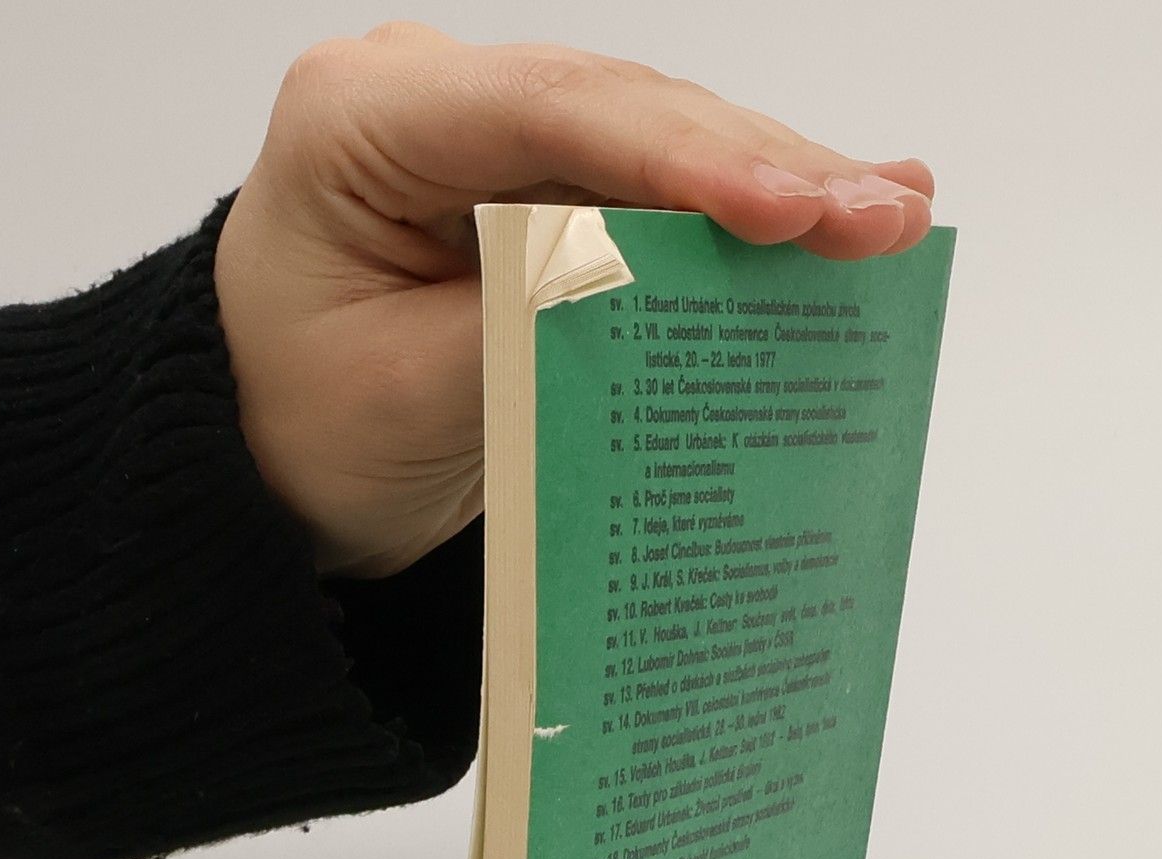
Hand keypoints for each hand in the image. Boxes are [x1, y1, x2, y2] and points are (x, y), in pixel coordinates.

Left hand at [213, 23, 934, 578]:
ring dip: (775, 180)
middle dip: (760, 164)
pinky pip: (649, 187)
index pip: (543, 114)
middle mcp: (430, 97)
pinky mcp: (536, 180)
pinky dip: (739, 210)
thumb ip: (526, 331)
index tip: (788, 207)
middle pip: (620, 112)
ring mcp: (488, 131)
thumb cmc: (305, 429)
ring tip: (893, 211)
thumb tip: (662, 290)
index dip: (679, 157)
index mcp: (359, 123)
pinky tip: (835, 204)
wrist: (268, 459)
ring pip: (653, 139)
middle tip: (884, 215)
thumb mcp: (406, 397)